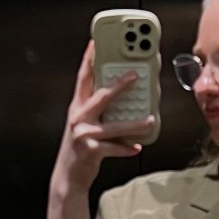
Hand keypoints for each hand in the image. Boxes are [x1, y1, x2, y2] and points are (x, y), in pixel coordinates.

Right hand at [52, 41, 156, 197]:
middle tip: (135, 76)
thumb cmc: (81, 146)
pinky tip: (137, 147)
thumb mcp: (86, 123)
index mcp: (78, 107)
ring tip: (150, 120)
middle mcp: (78, 118)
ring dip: (134, 124)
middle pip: (101, 96)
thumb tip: (125, 95)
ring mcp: (83, 134)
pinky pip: (113, 148)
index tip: (97, 43)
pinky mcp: (90, 151)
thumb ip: (100, 109)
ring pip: (114, 126)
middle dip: (119, 85)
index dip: (90, 59)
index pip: (84, 77)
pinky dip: (126, 148)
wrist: (68, 175)